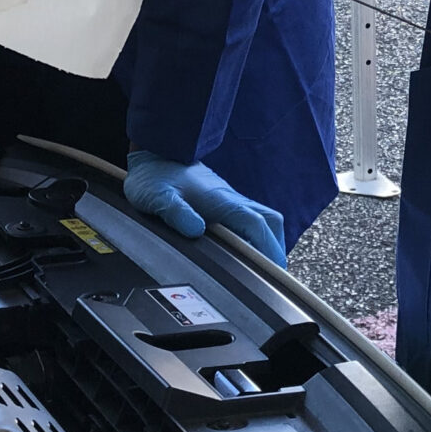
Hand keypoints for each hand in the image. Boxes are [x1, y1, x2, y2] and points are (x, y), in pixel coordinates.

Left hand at [126, 151, 287, 264]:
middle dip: (275, 248)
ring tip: (260, 269)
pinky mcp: (224, 203)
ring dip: (267, 242)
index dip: (268, 248)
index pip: (257, 225)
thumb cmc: (155, 177)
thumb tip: (196, 230)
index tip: (271, 273)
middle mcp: (232, 200)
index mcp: (221, 200)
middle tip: (270, 276)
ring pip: (263, 220)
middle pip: (270, 222)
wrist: (155, 155)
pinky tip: (244, 253)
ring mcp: (230, 201)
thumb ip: (178, 213)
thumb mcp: (159, 197)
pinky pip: (250, 219)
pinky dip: (255, 237)